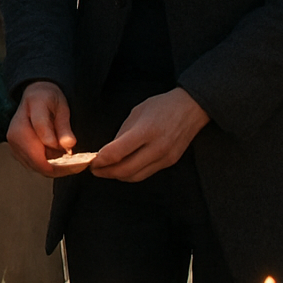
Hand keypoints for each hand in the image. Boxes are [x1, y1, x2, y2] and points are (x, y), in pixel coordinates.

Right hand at [7, 80, 79, 176]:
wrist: (35, 94)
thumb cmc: (47, 99)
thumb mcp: (60, 107)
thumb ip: (63, 127)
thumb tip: (68, 145)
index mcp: (23, 125)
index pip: (43, 152)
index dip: (63, 163)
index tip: (81, 162)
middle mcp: (15, 137)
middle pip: (39, 165)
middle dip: (61, 169)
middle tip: (79, 165)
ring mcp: (14, 145)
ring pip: (37, 168)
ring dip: (55, 168)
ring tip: (71, 161)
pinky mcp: (17, 151)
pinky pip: (34, 165)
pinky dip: (49, 165)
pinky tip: (59, 158)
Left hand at [91, 87, 209, 182]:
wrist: (191, 108)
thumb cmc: (162, 106)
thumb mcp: (136, 113)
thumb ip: (122, 134)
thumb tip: (108, 152)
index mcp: (145, 131)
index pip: (117, 153)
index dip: (100, 161)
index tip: (91, 161)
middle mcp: (156, 147)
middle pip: (125, 170)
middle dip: (106, 172)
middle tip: (94, 170)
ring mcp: (165, 157)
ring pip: (136, 176)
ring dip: (118, 176)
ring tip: (106, 171)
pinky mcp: (170, 162)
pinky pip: (146, 173)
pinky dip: (132, 174)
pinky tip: (123, 169)